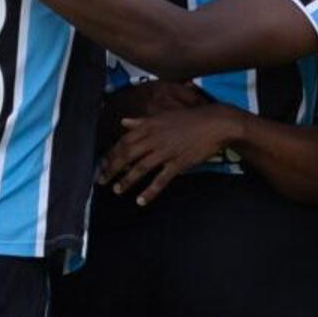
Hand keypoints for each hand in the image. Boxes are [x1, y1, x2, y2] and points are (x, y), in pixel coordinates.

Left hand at [102, 96, 243, 201]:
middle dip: (112, 169)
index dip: (111, 154)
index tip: (102, 164)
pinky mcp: (178, 163)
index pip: (124, 141)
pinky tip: (141, 200)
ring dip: (127, 180)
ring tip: (117, 190)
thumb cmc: (189, 118)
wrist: (215, 123)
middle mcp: (154, 138)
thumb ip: (141, 121)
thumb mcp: (163, 116)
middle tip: (102, 180)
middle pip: (127, 155)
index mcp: (149, 126)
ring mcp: (166, 152)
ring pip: (141, 168)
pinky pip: (161, 179)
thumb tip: (124, 122)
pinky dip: (150, 191)